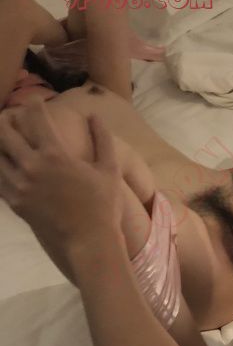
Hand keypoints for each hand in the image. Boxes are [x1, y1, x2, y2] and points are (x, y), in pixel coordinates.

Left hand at [0, 105, 124, 283]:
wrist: (89, 244)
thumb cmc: (103, 207)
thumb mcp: (110, 171)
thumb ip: (102, 140)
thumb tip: (95, 116)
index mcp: (55, 155)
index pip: (36, 117)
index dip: (35, 104)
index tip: (37, 101)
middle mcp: (31, 166)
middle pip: (4, 131)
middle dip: (7, 119)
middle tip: (13, 118)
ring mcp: (19, 185)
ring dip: (1, 144)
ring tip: (8, 142)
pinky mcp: (15, 202)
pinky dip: (1, 168)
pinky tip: (7, 166)